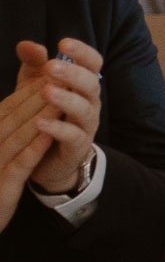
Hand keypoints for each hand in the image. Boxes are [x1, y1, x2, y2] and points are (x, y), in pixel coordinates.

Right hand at [0, 83, 54, 229]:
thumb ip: (6, 129)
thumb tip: (27, 113)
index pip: (6, 109)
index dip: (28, 91)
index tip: (50, 74)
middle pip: (11, 117)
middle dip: (36, 96)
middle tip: (60, 76)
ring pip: (15, 136)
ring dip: (37, 116)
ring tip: (60, 98)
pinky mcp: (1, 187)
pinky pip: (19, 164)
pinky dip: (34, 147)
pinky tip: (51, 134)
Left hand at [15, 39, 101, 194]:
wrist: (47, 158)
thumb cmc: (45, 115)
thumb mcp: (35, 87)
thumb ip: (34, 65)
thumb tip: (26, 44)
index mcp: (82, 86)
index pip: (92, 64)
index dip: (82, 52)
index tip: (63, 42)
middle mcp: (90, 103)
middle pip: (92, 84)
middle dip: (73, 74)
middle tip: (51, 66)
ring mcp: (86, 125)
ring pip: (85, 110)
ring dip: (67, 99)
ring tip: (47, 92)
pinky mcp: (77, 147)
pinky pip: (73, 136)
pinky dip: (57, 128)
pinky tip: (39, 122)